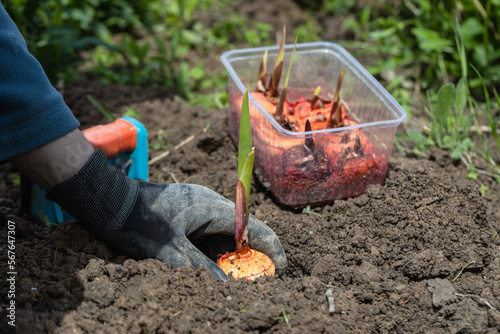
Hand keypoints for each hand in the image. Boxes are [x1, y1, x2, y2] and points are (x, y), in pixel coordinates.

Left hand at [47, 150, 286, 280]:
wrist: (112, 201)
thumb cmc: (140, 222)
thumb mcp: (170, 251)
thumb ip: (200, 269)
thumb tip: (226, 290)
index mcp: (212, 208)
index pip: (254, 227)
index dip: (272, 248)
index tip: (281, 269)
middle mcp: (211, 204)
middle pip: (242, 231)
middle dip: (250, 256)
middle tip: (252, 281)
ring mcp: (200, 206)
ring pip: (226, 233)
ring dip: (230, 254)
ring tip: (229, 277)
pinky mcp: (189, 211)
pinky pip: (210, 231)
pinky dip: (214, 249)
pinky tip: (207, 264)